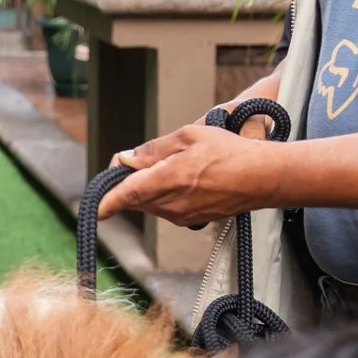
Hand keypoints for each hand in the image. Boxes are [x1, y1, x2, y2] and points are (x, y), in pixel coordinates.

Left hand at [97, 124, 279, 226]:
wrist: (262, 177)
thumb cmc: (229, 152)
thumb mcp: (188, 136)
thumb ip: (153, 149)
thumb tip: (126, 159)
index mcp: (168, 181)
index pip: (128, 195)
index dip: (108, 202)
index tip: (95, 207)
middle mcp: (172, 204)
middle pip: (135, 198)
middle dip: (130, 182)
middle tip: (137, 160)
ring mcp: (181, 216)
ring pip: (150, 203)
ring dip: (149, 187)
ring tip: (173, 165)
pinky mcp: (191, 220)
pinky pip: (166, 208)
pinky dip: (164, 194)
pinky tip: (184, 178)